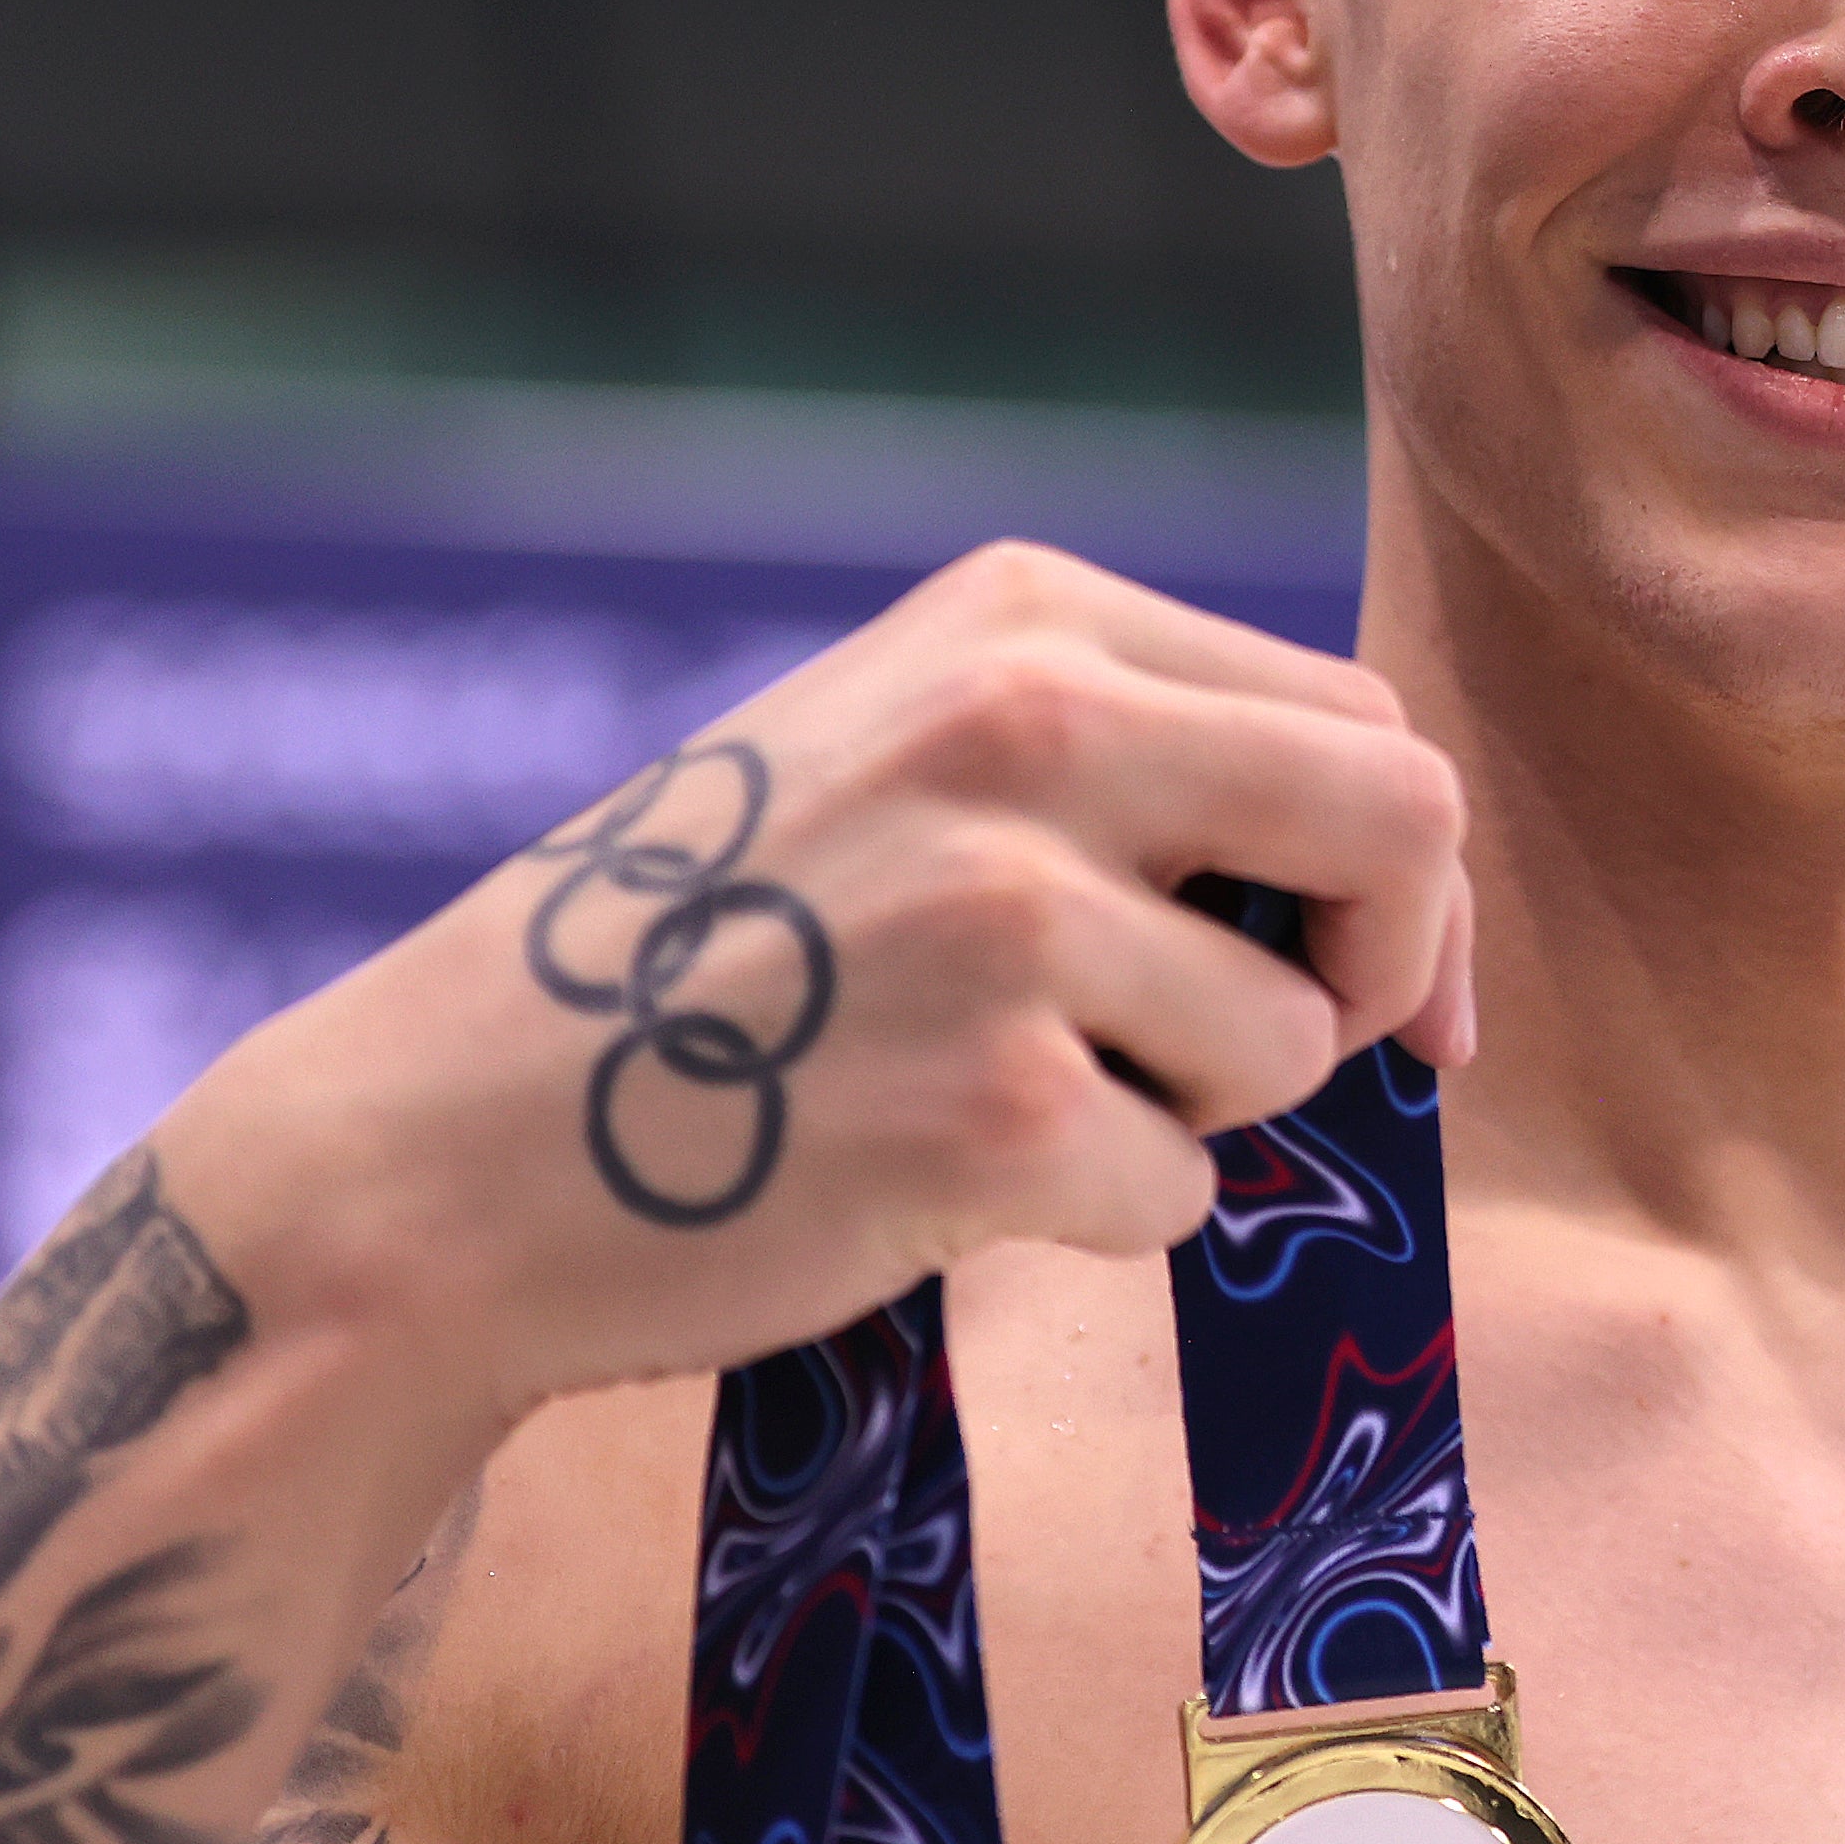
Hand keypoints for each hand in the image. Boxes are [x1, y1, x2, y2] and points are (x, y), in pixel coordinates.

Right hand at [160, 543, 1471, 1422]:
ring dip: (1190, 1114)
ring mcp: (1014, 916)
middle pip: (1403, 823)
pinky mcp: (1000, 1107)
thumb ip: (1120, 761)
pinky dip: (1091, 1222)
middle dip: (1390, 964)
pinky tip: (929, 1186)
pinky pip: (1178, 1194)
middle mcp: (1032, 729)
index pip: (1352, 716)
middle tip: (1296, 1053)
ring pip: (1289, 1042)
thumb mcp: (893, 752)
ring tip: (999, 1102)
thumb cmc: (691, 970)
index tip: (1376, 976)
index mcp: (1019, 621)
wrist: (441, 1150)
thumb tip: (1397, 870)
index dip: (1397, 868)